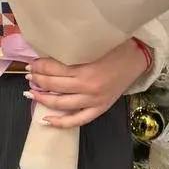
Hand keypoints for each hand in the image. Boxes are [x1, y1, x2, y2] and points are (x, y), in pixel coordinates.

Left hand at [26, 40, 146, 128]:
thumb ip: (73, 51)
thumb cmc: (117, 47)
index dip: (39, 66)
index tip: (32, 63)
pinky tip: (46, 120)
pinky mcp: (100, 108)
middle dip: (38, 80)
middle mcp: (88, 87)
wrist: (139, 58)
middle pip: (54, 85)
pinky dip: (61, 123)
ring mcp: (93, 100)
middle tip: (29, 75)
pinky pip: (77, 120)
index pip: (54, 69)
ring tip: (31, 93)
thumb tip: (49, 55)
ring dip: (43, 98)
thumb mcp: (93, 45)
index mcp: (86, 69)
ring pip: (61, 103)